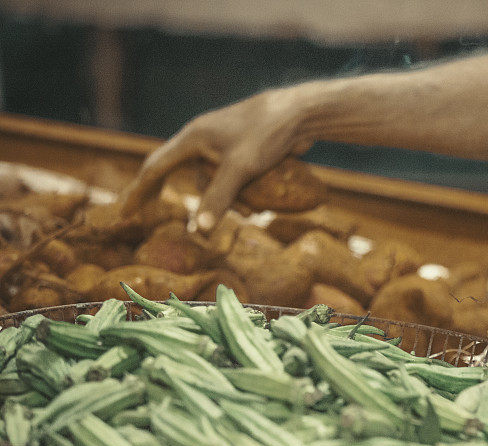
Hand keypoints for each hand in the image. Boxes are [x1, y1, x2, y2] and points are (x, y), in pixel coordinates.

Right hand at [121, 87, 313, 229]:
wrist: (300, 113)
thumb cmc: (267, 134)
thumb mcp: (241, 169)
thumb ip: (218, 199)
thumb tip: (198, 231)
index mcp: (193, 138)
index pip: (155, 168)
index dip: (139, 192)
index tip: (126, 213)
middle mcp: (203, 138)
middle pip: (185, 175)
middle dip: (194, 201)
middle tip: (185, 224)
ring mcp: (223, 142)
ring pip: (215, 180)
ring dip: (229, 200)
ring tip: (253, 211)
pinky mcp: (242, 148)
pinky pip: (232, 176)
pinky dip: (240, 191)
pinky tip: (259, 204)